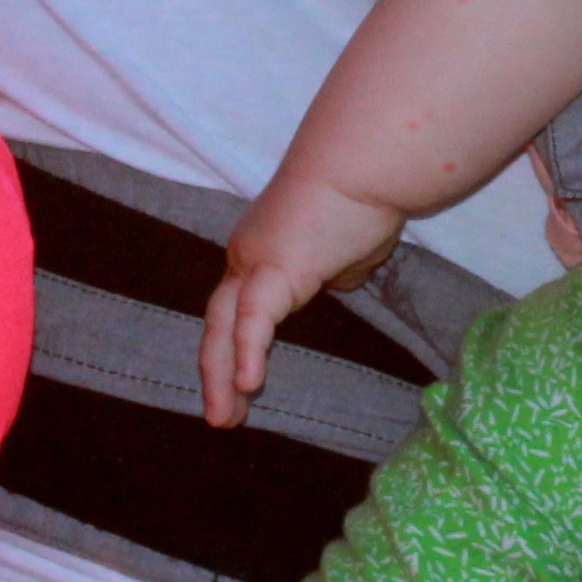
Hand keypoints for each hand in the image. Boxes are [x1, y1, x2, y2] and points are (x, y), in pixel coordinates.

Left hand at [201, 168, 406, 425]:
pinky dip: (248, 353)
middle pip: (220, 323)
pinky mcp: (272, 267)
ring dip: (220, 376)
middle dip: (216, 374)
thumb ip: (333, 273)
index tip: (244, 388)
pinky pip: (254, 320)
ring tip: (223, 419)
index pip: (240, 308)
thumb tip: (332, 283)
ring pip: (224, 326)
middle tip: (220, 418)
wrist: (365, 163)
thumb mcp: (350, 251)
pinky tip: (247, 386)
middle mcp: (248, 255)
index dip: (237, 349)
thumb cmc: (363, 198)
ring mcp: (254, 260)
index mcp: (263, 251)